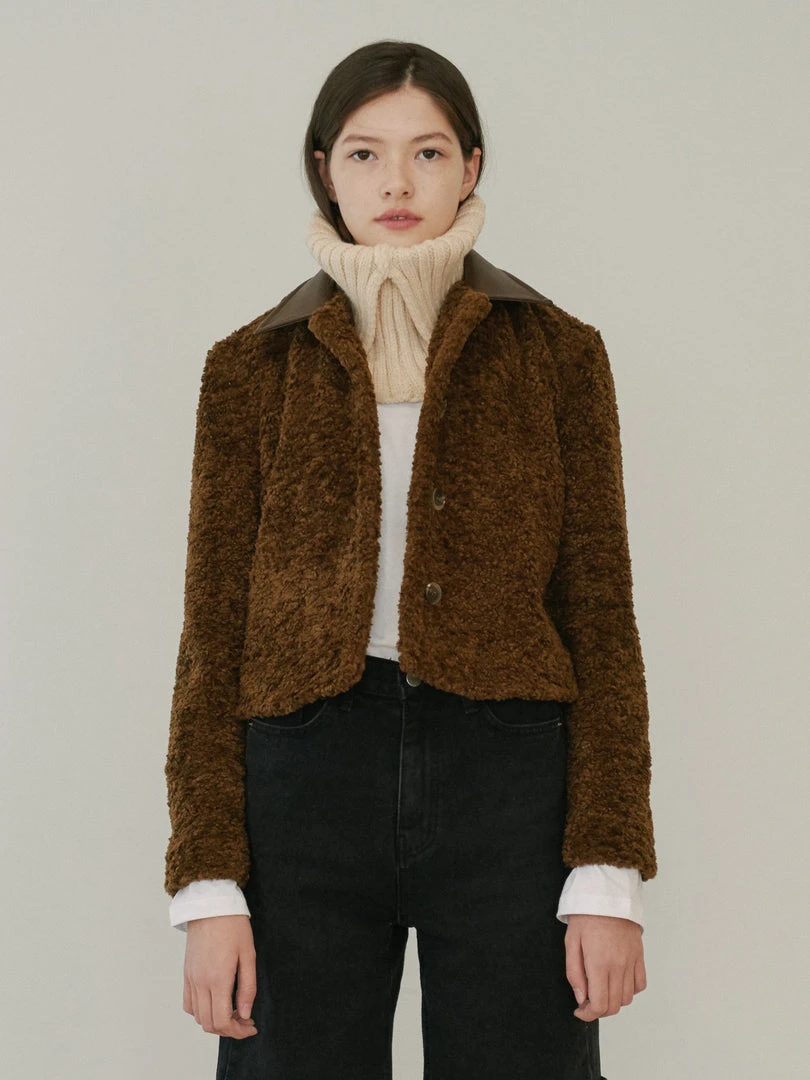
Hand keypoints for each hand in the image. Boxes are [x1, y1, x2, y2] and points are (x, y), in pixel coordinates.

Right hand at [183, 914, 257, 1037]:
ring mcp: (191, 979)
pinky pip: (188, 1004)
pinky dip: (201, 1012)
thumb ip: (247, 987)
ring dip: (215, 1021)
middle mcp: (200, 983)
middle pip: (209, 1024)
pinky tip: (215, 1003)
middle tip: (245, 1021)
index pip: (222, 1021)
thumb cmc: (233, 926)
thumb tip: (246, 1013)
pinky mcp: (186, 974)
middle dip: (229, 1029)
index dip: (237, 1031)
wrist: (210, 906)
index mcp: (218, 979)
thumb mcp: (248, 955)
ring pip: (198, 1017)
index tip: (251, 1026)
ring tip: (232, 1011)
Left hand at [564, 914, 646, 1021]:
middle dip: (598, 1010)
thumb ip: (574, 973)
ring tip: (600, 988)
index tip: (579, 1010)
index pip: (600, 1005)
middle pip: (614, 1006)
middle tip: (587, 1000)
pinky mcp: (639, 956)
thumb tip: (580, 998)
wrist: (608, 894)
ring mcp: (631, 962)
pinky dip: (629, 990)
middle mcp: (618, 966)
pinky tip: (617, 981)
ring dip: (613, 1000)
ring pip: (627, 999)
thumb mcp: (571, 942)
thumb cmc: (586, 916)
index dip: (588, 1015)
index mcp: (599, 964)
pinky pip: (640, 985)